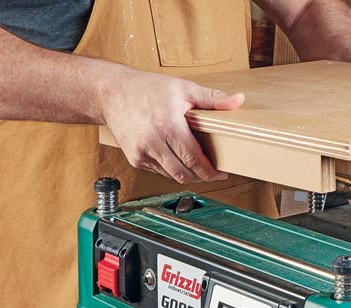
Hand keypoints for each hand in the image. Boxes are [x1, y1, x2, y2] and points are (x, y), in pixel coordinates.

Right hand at [99, 67, 243, 182]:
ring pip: (172, 175)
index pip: (194, 161)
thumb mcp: (183, 88)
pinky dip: (171, 168)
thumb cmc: (148, 89)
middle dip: (202, 176)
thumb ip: (213, 98)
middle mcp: (152, 142)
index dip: (211, 172)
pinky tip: (177, 158)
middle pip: (184, 174)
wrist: (112, 93)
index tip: (221, 172)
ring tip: (198, 166)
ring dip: (187, 174)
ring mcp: (141, 153)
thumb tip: (238, 100)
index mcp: (168, 126)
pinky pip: (159, 171)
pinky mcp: (135, 158)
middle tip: (213, 172)